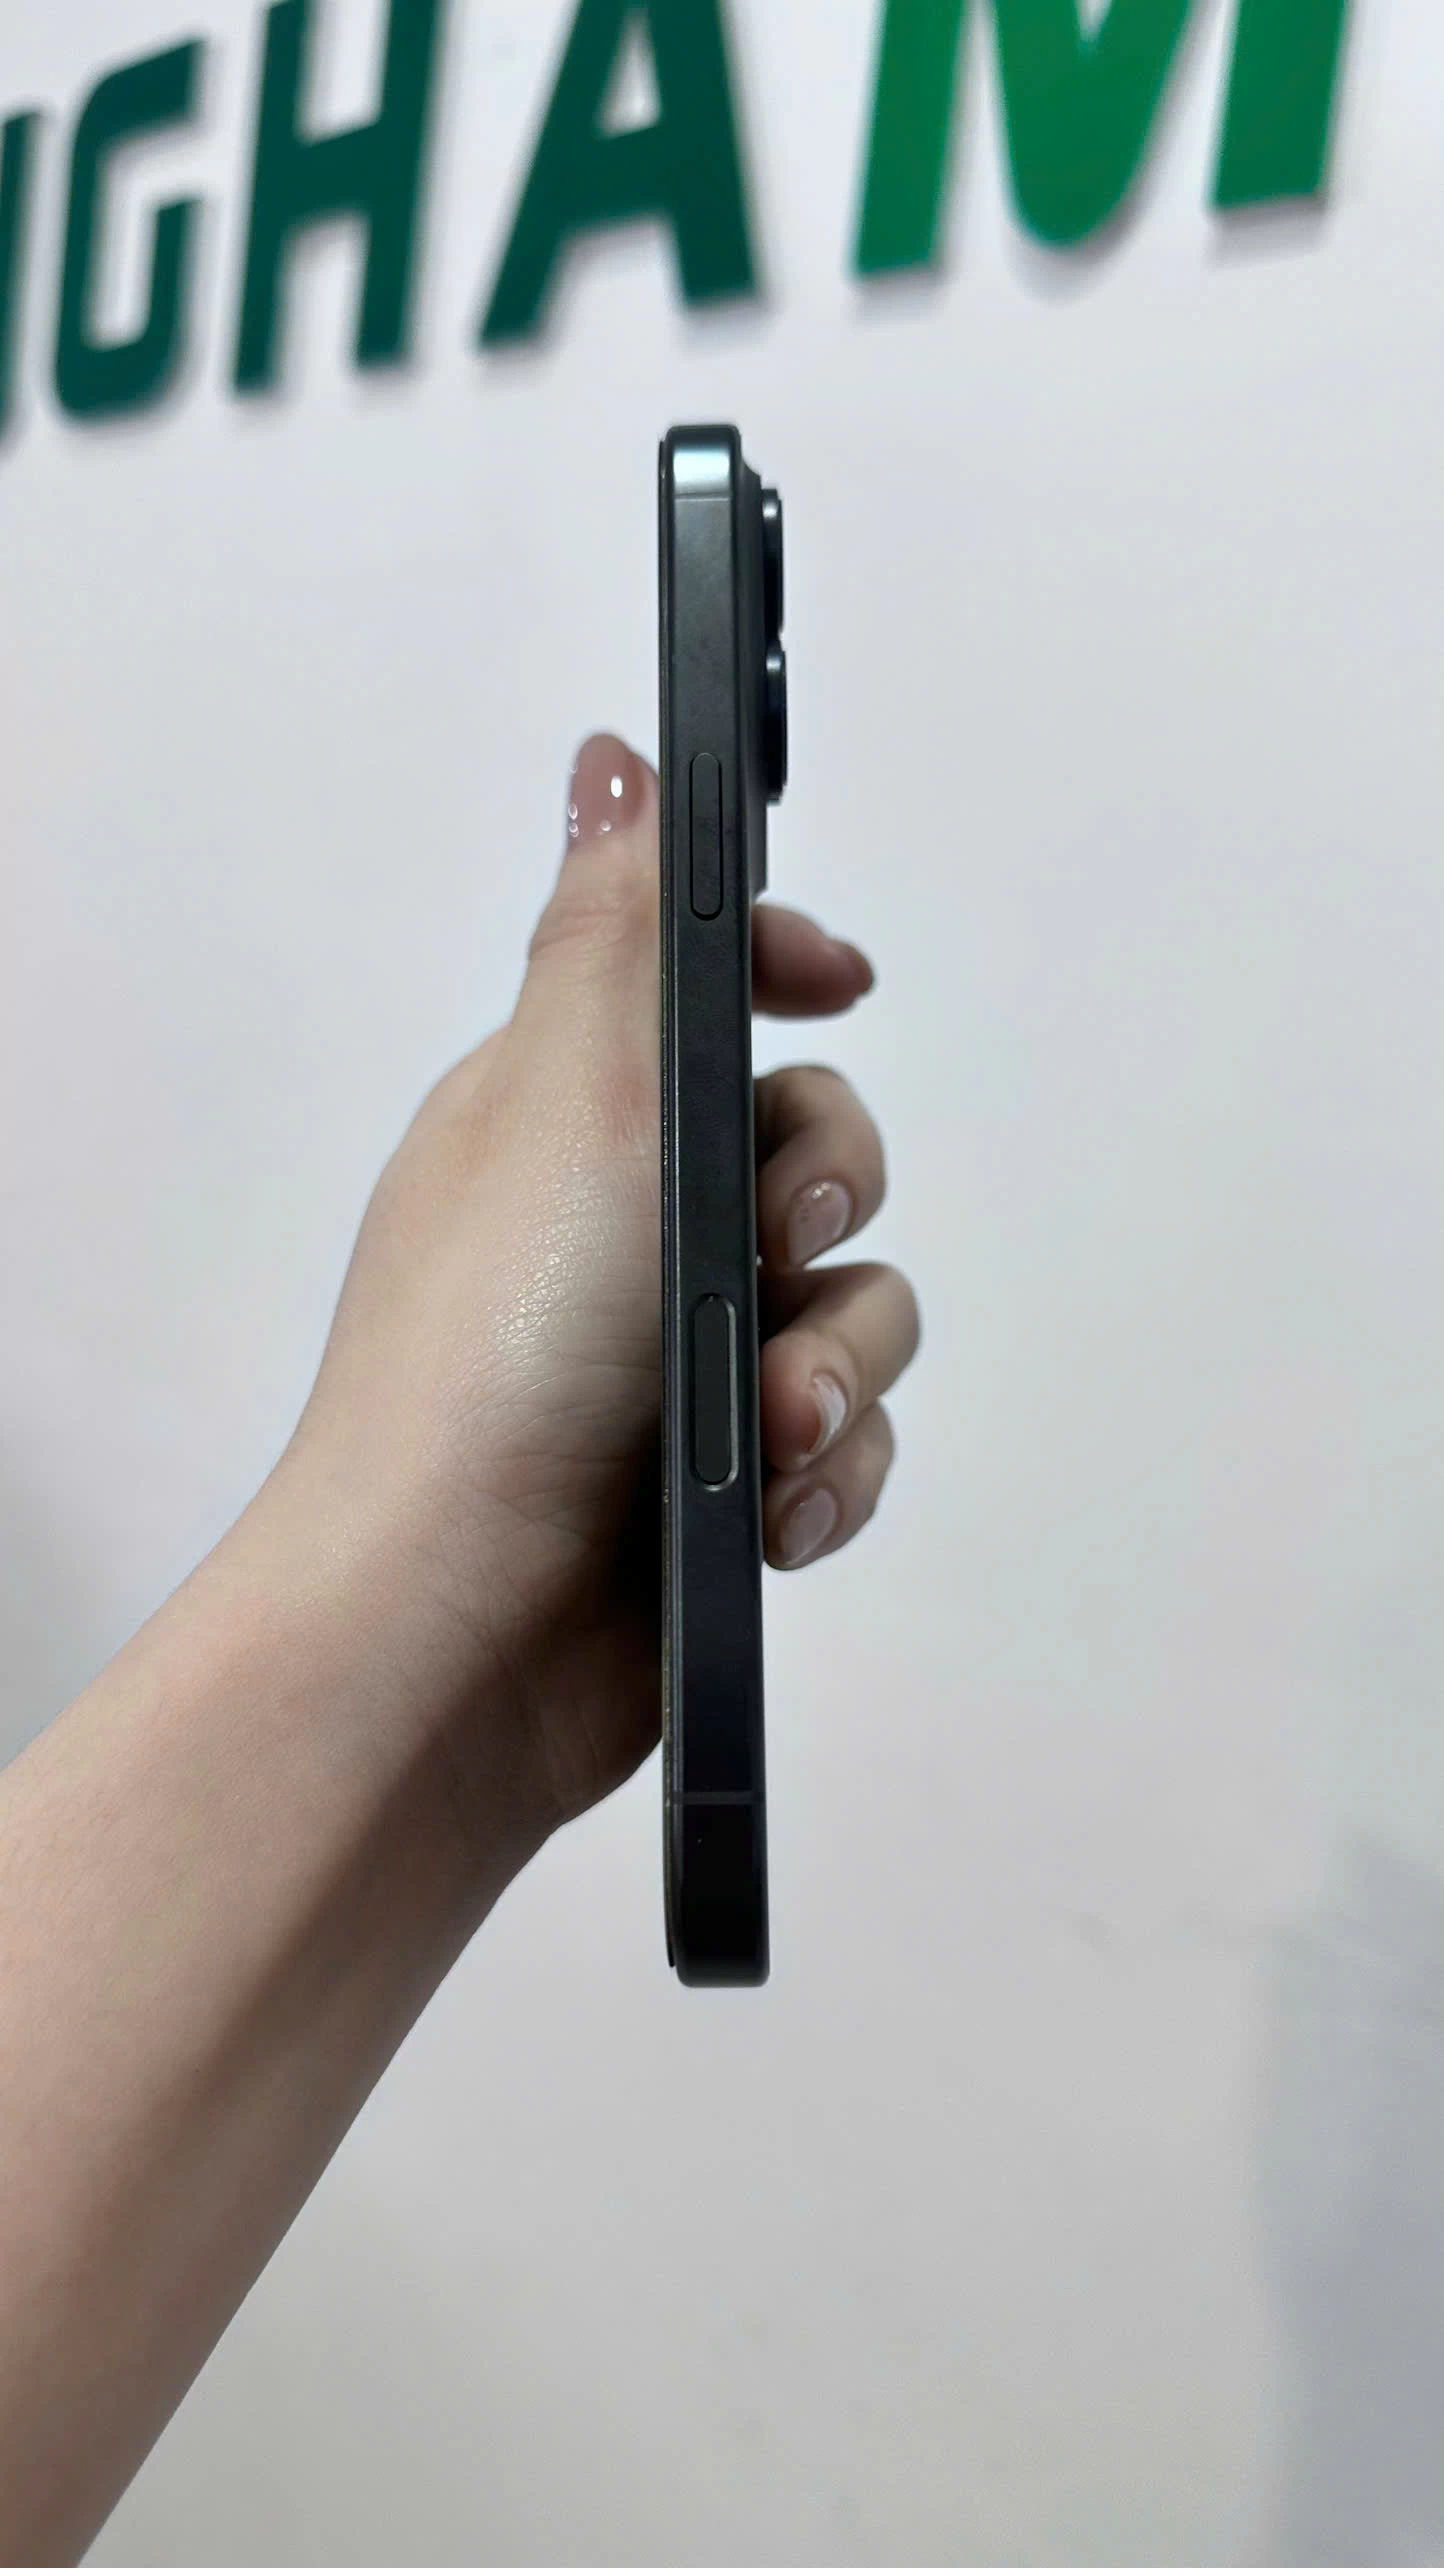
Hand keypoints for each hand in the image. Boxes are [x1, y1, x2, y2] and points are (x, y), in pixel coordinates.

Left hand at [273, 736, 920, 1857]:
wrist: (459, 1622)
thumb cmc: (493, 1354)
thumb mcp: (571, 1088)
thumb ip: (625, 925)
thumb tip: (619, 764)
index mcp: (566, 1113)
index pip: (703, 993)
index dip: (786, 973)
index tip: (838, 982)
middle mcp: (619, 1227)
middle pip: (815, 1146)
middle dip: (827, 1194)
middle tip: (774, 1239)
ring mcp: (669, 1357)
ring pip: (856, 1303)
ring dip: (836, 1363)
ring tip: (767, 1429)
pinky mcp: (719, 1476)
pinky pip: (848, 1435)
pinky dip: (829, 1468)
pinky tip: (776, 1508)